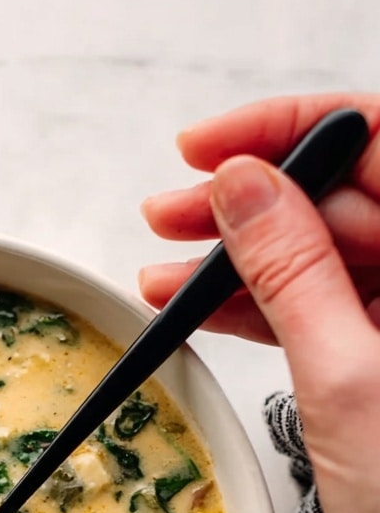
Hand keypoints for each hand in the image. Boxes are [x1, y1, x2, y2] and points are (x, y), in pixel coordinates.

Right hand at [139, 95, 379, 512]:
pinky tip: (198, 304)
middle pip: (346, 195)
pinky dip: (260, 306)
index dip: (291, 131)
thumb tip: (240, 189)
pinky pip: (320, 306)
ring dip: (242, 257)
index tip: (210, 149)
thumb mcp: (348, 381)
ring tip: (164, 268)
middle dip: (251, 199)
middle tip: (168, 212)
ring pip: (324, 252)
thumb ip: (292, 274)